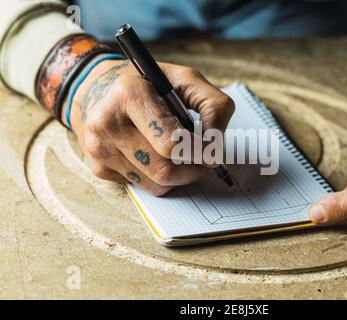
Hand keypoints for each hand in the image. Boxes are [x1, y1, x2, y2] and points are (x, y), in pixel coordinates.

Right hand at [66, 58, 234, 194]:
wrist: (98, 89)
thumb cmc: (149, 85)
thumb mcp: (186, 79)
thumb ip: (212, 105)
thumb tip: (215, 144)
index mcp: (130, 94)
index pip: (171, 144)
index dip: (199, 152)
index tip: (212, 152)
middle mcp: (108, 123)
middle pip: (164, 170)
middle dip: (192, 169)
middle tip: (202, 159)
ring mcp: (99, 148)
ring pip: (155, 185)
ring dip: (178, 176)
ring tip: (181, 155)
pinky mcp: (99, 167)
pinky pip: (143, 187)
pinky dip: (159, 178)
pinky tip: (156, 156)